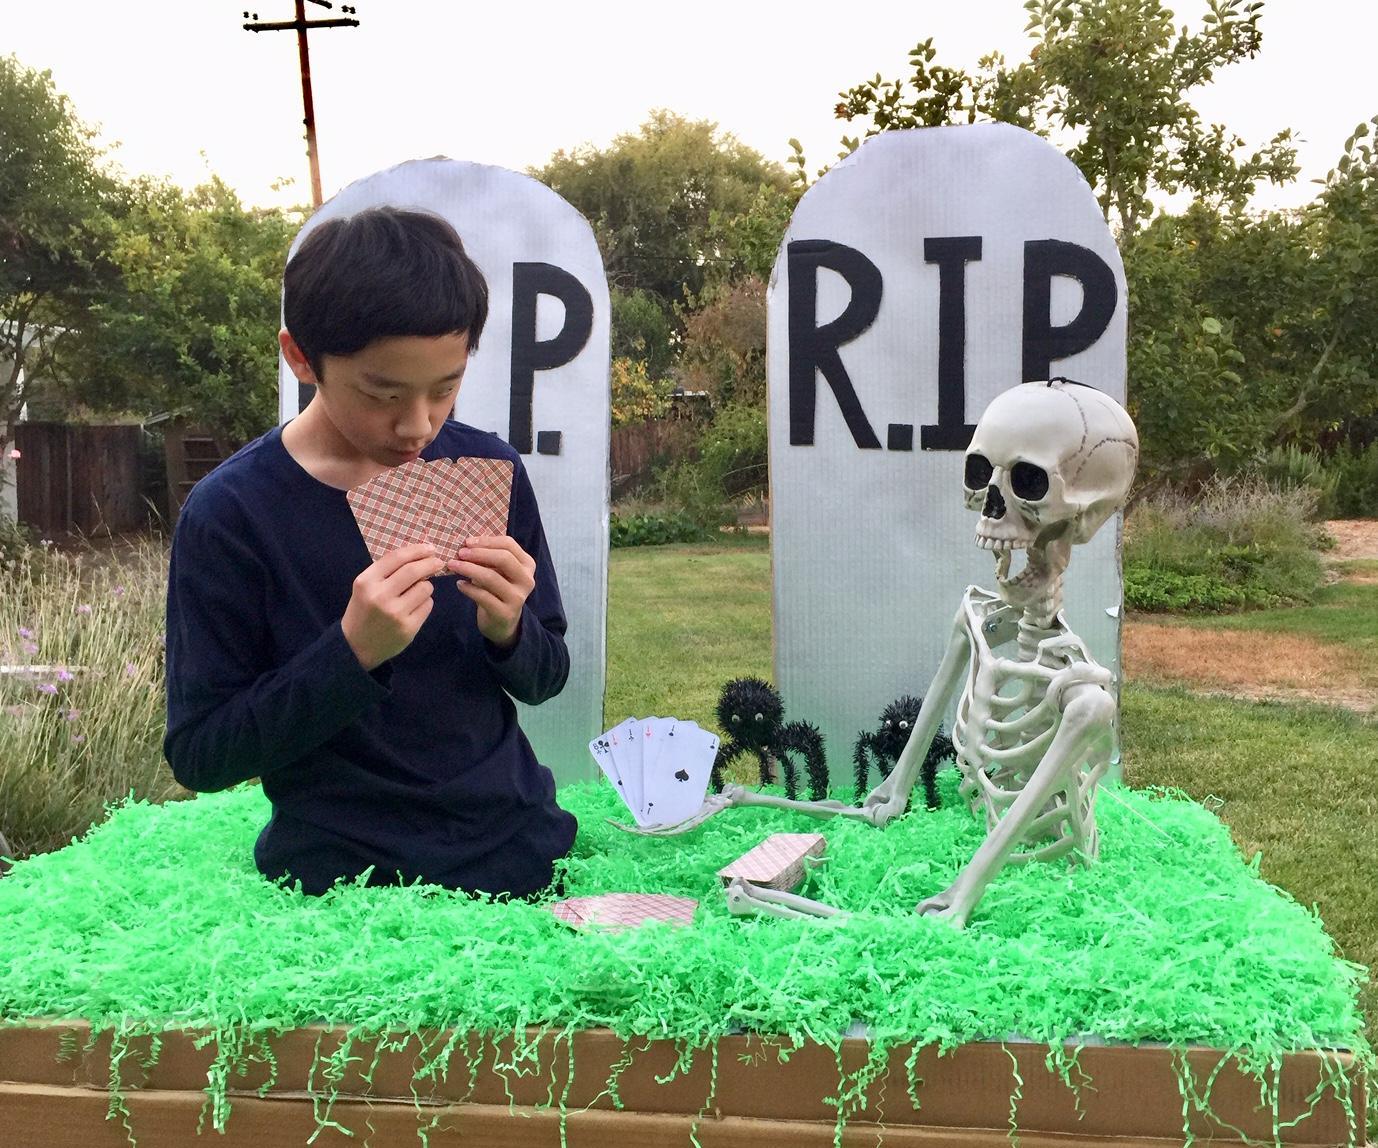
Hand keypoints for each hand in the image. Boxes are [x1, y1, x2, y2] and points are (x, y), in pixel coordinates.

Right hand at [342, 543, 447, 670]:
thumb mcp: (365, 586)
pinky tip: (415, 606)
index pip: (397, 557)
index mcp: (366, 582)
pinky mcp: (408, 628)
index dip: (417, 549)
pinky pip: (428, 605)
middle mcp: (380, 596)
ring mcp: (395, 613)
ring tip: (418, 591)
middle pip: (414, 571)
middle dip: (430, 563)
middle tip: (438, 562)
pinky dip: (425, 602)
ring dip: (426, 586)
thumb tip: (420, 553)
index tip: (430, 548)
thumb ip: (387, 571)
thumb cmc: (363, 610)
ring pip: (425, 588)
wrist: (356, 645)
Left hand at [447, 535, 535, 649]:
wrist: (502, 622)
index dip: (487, 541)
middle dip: (478, 553)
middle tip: (459, 553)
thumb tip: (467, 543)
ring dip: (469, 569)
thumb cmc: (497, 590)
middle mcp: (526, 580)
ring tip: (453, 566)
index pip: (509, 544)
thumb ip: (489, 557)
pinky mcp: (505, 613)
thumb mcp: (498, 571)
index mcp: (527, 565)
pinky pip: (483, 596)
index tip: (467, 542)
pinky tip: (459, 584)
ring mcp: (517, 598)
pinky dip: (468, 588)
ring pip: (491, 577)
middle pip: (503, 559)